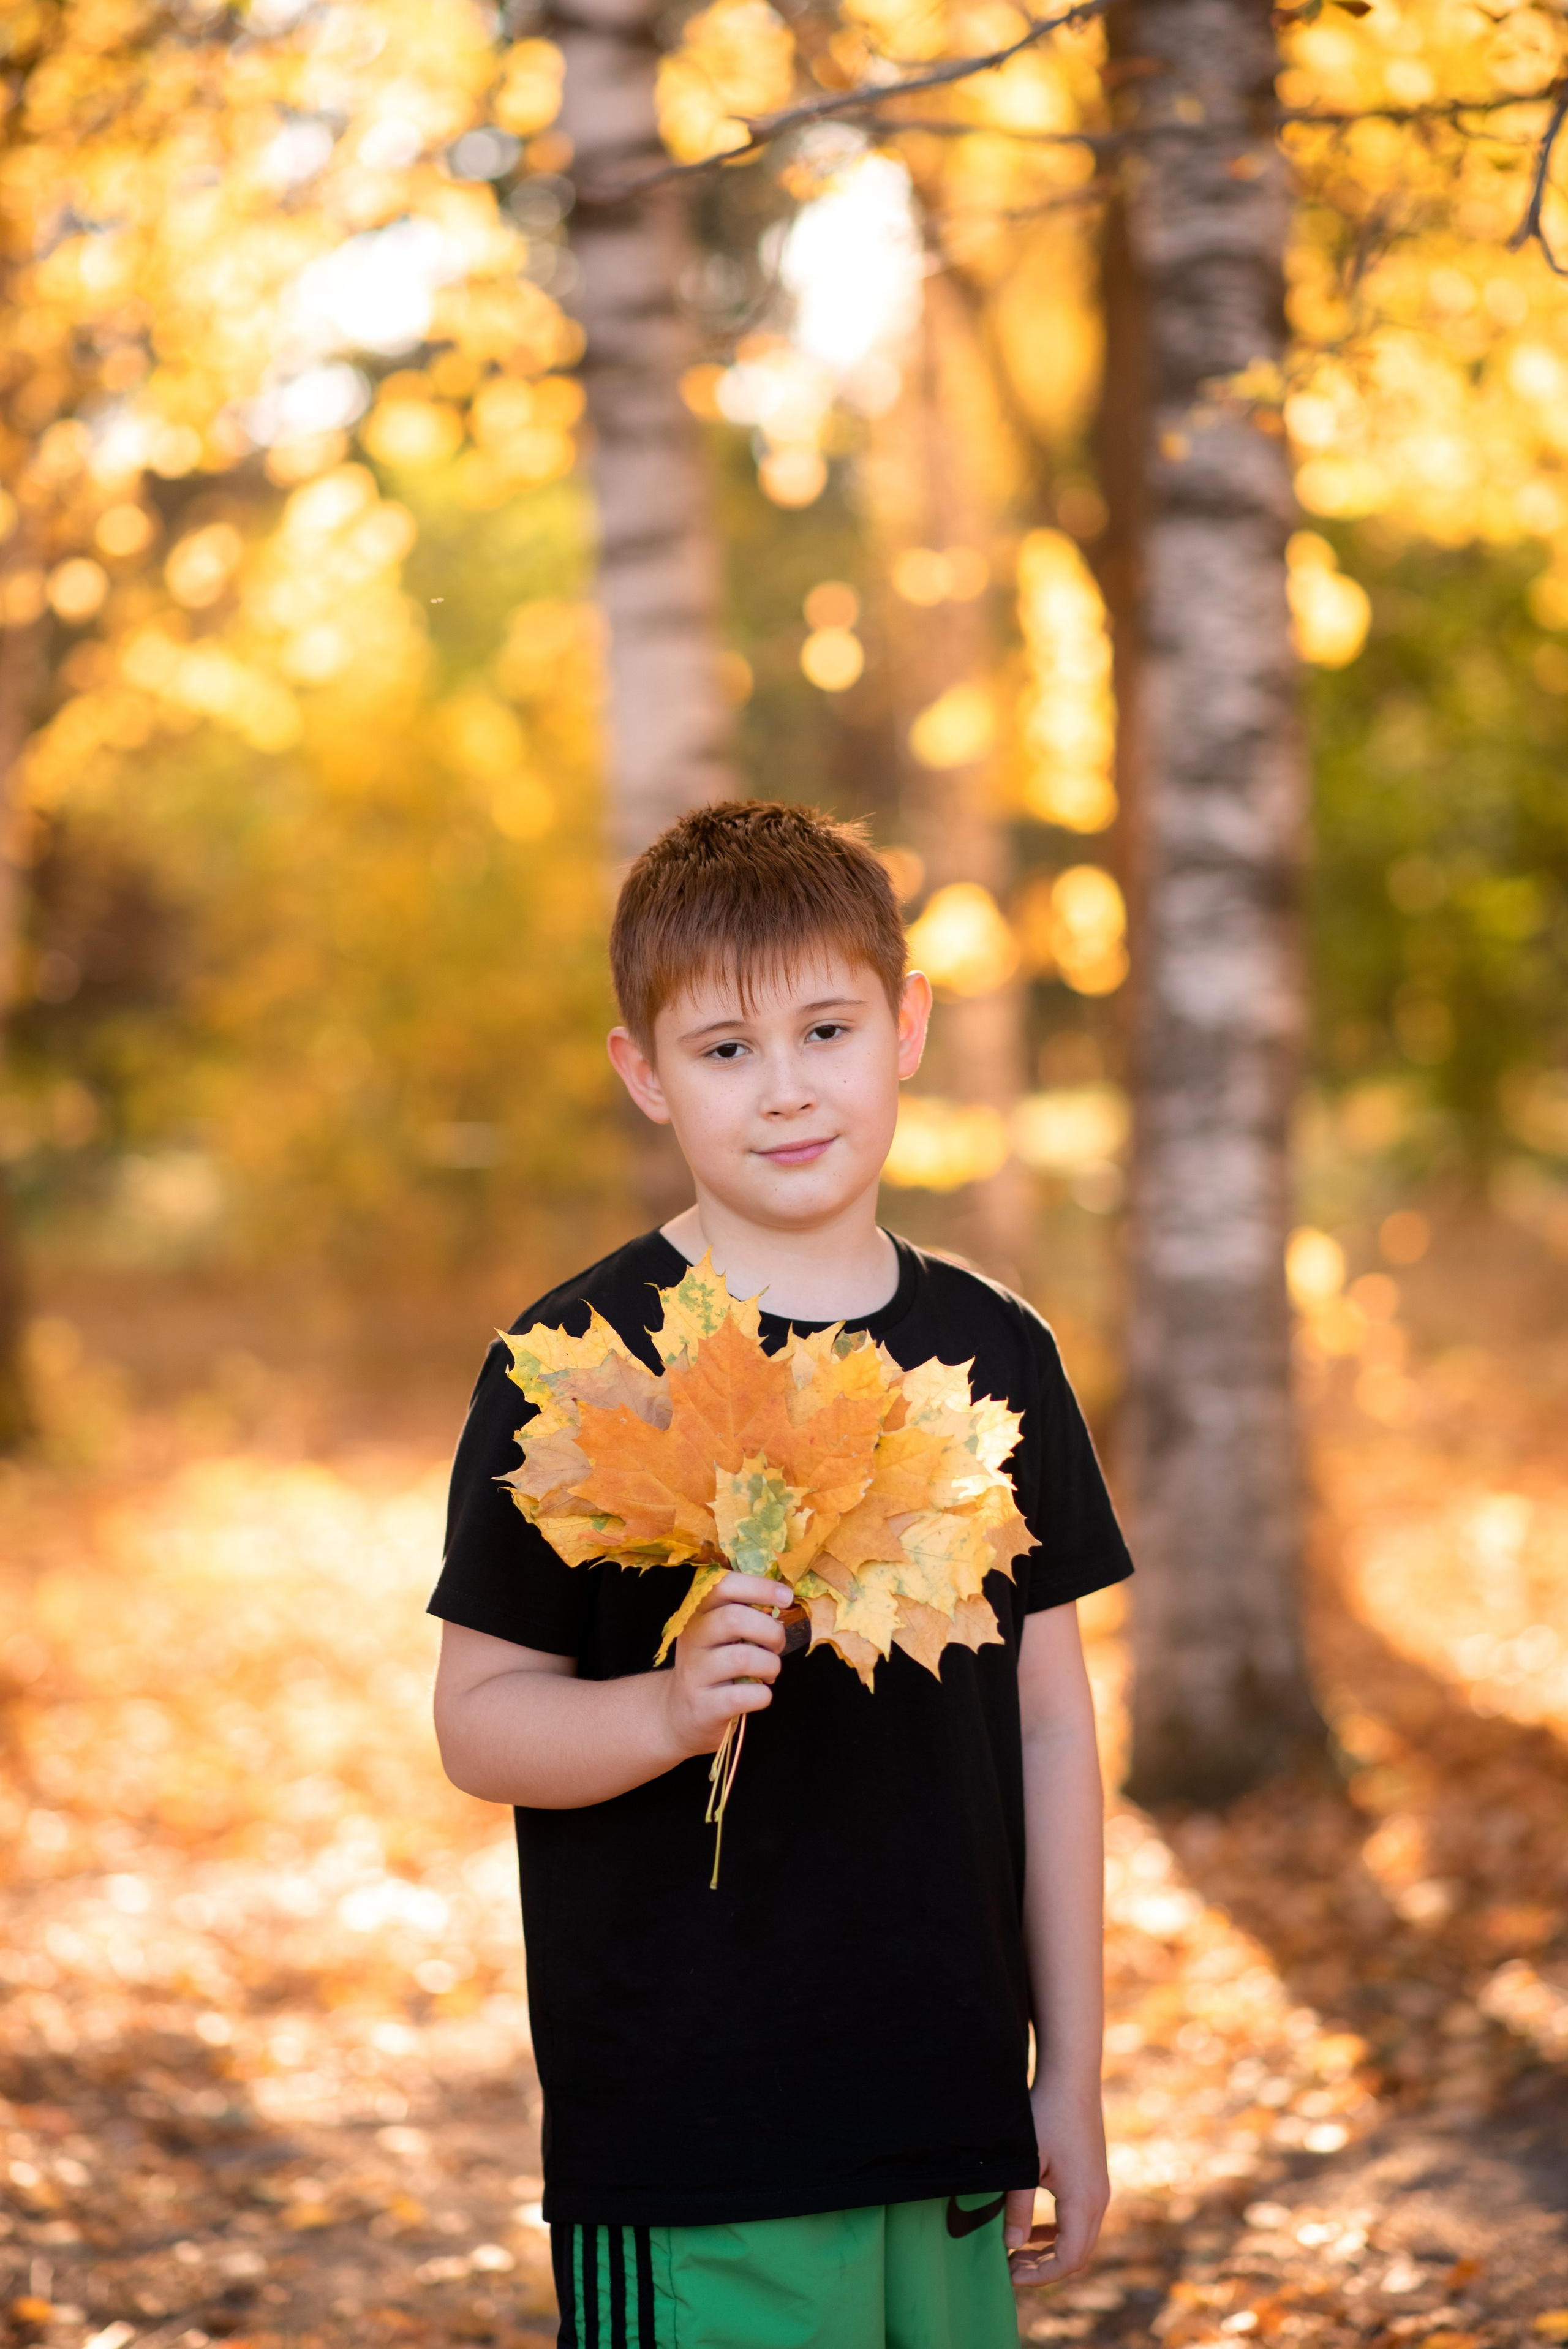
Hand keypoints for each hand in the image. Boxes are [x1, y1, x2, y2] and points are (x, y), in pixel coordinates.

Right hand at [661, 1572, 786, 1758]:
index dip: (760, 1587)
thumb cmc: (713, 1666)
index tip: (786, 1598)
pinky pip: (744, 1696)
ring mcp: (694, 1674)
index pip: (723, 1585)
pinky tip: (759, 1694)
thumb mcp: (719, 1635)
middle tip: (777, 1645)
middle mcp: (691, 1639)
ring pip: (742, 1658)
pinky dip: (763, 1695)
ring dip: (770, 1665)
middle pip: (734, 1619)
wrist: (680, 1714)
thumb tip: (783, 1599)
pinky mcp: (703, 1706)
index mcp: (697, 1614)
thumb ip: (744, 1614)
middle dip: (771, 1631)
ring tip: (770, 1672)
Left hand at [1005, 2076, 1109, 2287]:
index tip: (1009, 2277)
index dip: (1040, 2276)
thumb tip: (1011, 2246)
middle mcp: (1098, 2201)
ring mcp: (1099, 2189)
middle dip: (1044, 2269)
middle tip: (1009, 2269)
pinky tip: (1034, 2230)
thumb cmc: (1046, 2115)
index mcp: (1084, 2201)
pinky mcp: (1093, 2178)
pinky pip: (1079, 2220)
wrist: (1071, 2078)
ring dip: (1051, 2251)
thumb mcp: (1025, 2163)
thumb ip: (1018, 2207)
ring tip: (1017, 2253)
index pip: (1068, 2259)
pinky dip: (1058, 2232)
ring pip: (1079, 2238)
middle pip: (1077, 2254)